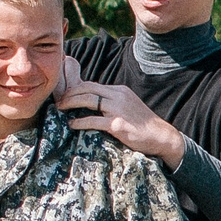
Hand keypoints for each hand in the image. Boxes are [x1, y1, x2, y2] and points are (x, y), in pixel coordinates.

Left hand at [60, 78, 184, 167]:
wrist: (161, 136)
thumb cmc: (142, 125)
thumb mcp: (127, 106)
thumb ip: (111, 103)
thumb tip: (92, 105)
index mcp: (119, 91)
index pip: (91, 84)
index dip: (75, 89)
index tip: (64, 96)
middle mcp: (118, 96)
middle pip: (87, 88)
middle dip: (69, 94)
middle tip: (58, 101)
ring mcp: (118, 110)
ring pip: (88, 100)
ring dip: (70, 103)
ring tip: (60, 109)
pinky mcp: (118, 125)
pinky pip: (93, 120)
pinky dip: (79, 122)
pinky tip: (71, 125)